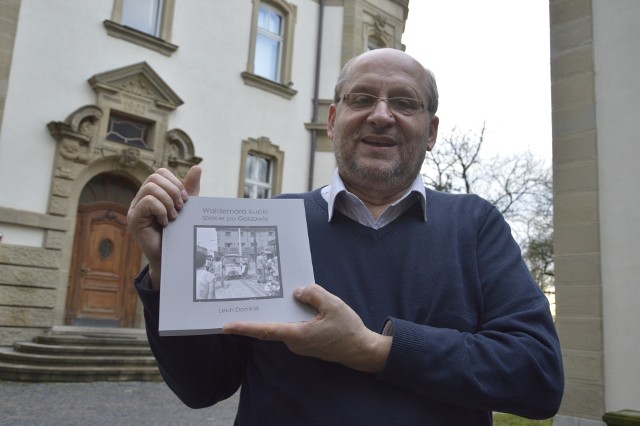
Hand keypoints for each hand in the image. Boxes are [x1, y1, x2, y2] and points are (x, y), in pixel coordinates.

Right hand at [127, 166, 201, 288]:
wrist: (172, 256)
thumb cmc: (178, 232)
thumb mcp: (187, 207)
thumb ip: (190, 188)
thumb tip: (197, 167)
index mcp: (152, 193)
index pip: (160, 173)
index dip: (175, 182)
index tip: (185, 199)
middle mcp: (140, 198)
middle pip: (155, 177)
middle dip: (173, 191)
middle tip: (180, 208)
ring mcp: (135, 208)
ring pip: (151, 188)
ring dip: (168, 201)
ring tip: (173, 216)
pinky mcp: (133, 219)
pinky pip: (148, 202)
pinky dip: (161, 210)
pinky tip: (165, 222)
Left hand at [222, 284, 391, 372]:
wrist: (362, 350)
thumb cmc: (348, 330)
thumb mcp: (332, 305)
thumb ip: (313, 294)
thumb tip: (297, 292)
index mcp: (297, 335)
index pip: (265, 330)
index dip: (244, 328)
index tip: (226, 327)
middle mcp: (294, 342)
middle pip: (272, 325)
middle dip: (260, 313)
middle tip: (244, 298)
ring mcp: (300, 344)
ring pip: (284, 325)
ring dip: (279, 312)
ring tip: (273, 293)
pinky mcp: (306, 342)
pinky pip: (293, 326)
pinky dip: (291, 315)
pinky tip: (296, 303)